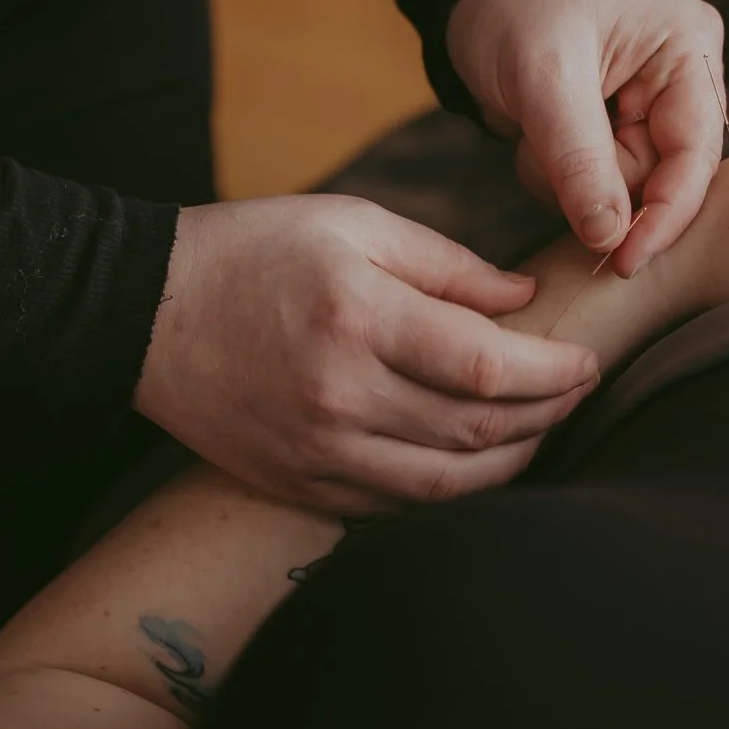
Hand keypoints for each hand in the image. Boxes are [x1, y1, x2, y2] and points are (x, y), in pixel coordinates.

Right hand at [135, 196, 600, 513]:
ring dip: (509, 464)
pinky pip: (395, 506)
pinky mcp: (297, 482)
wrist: (142, 312)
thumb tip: (524, 301)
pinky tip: (474, 464)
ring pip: (444, 484)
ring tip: (539, 431)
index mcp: (357, 315)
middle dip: (545, 416)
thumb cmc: (253, 250)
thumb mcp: (352, 223)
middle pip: (475, 431)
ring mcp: (316, 448)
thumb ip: (447, 264)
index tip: (585, 361)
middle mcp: (339, 392)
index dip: (552, 373)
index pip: (484, 365)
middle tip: (576, 393)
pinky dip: (449, 492)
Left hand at [447, 0, 726, 277]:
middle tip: (544, 145)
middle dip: (597, 183)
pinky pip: (594, 187)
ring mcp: (647, 108)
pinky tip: (535, 136)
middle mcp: (681, 81)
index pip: (696, 155)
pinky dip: (557, 177)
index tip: (625, 261)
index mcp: (688, 49)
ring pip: (622, 192)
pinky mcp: (612, 130)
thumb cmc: (514, 6)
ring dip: (569, 181)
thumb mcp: (543, 76)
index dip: (664, 215)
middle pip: (660, 180)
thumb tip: (610, 236)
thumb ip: (579, 158)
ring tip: (535, 129)